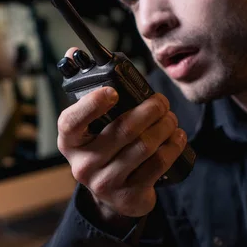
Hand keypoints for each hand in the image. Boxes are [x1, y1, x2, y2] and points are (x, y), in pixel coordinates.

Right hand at [57, 48, 187, 219]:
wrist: (110, 194)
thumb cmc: (102, 146)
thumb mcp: (88, 124)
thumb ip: (84, 88)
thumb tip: (72, 49)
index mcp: (69, 141)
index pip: (72, 122)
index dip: (91, 105)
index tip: (112, 91)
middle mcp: (83, 164)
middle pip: (123, 131)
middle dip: (150, 111)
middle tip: (161, 102)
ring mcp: (105, 183)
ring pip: (144, 147)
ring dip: (165, 127)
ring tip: (170, 118)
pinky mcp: (128, 196)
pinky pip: (158, 165)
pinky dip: (173, 147)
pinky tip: (177, 137)